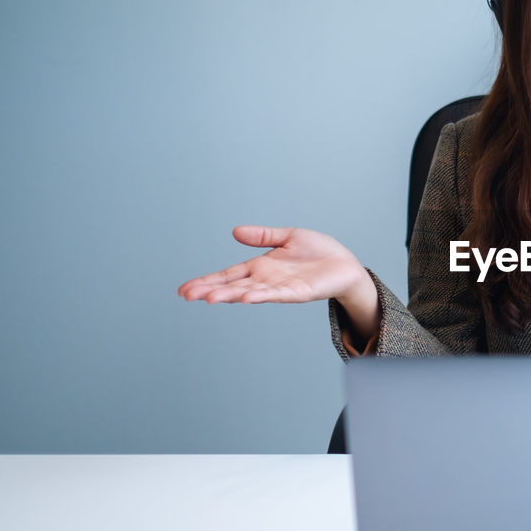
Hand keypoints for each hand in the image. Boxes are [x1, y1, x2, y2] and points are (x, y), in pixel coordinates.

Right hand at [178, 226, 373, 310]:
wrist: (345, 265)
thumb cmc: (319, 253)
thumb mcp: (287, 237)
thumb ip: (262, 236)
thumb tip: (235, 231)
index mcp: (261, 267)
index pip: (228, 275)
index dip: (207, 281)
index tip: (185, 289)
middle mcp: (266, 280)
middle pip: (233, 286)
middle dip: (210, 290)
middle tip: (187, 295)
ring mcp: (281, 287)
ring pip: (250, 292)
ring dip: (230, 295)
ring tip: (209, 298)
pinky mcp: (298, 292)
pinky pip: (277, 294)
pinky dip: (261, 296)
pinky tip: (246, 298)